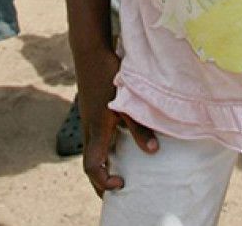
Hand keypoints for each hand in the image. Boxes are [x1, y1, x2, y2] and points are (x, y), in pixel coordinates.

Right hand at [80, 49, 157, 197]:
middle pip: (89, 164)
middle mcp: (89, 128)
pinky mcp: (90, 110)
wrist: (90, 50)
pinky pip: (93, 137)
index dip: (103, 182)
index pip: (92, 167)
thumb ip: (139, 126)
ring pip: (91, 150)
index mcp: (97, 129)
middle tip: (116, 190)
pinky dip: (103, 148)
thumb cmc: (108, 73)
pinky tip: (117, 144)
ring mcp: (88, 118)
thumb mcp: (127, 101)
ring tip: (117, 172)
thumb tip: (153, 151)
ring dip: (101, 164)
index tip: (121, 184)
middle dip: (100, 181)